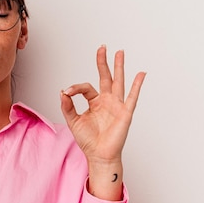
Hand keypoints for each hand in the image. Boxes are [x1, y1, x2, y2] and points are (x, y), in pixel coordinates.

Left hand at [60, 46, 144, 164]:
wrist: (99, 155)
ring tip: (120, 52)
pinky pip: (132, 96)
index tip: (67, 92)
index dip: (76, 88)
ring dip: (119, 67)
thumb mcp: (73, 121)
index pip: (85, 87)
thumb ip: (67, 106)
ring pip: (119, 81)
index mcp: (94, 102)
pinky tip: (140, 74)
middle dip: (103, 62)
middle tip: (102, 47)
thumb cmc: (88, 140)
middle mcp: (106, 101)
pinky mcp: (125, 112)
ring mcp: (117, 105)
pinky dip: (137, 85)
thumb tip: (62, 92)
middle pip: (106, 77)